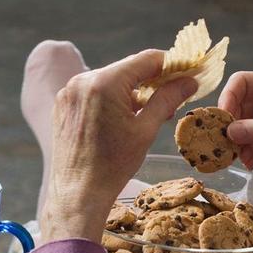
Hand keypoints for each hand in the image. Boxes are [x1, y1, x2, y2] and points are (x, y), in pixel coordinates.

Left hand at [41, 50, 196, 243]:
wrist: (78, 193)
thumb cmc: (113, 166)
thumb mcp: (146, 131)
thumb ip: (167, 100)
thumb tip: (189, 81)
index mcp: (105, 83)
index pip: (146, 59)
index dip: (172, 64)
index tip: (188, 72)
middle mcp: (83, 80)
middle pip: (127, 68)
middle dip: (152, 80)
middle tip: (173, 96)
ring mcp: (69, 91)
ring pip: (111, 79)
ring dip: (132, 90)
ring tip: (148, 112)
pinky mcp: (63, 103)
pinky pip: (94, 91)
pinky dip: (111, 98)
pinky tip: (123, 118)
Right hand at [218, 71, 252, 216]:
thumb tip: (230, 131)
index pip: (243, 82)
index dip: (229, 96)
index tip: (222, 115)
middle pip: (236, 106)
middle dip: (229, 123)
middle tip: (223, 138)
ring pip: (238, 129)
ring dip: (235, 142)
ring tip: (238, 155)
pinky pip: (246, 147)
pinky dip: (243, 155)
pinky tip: (250, 163)